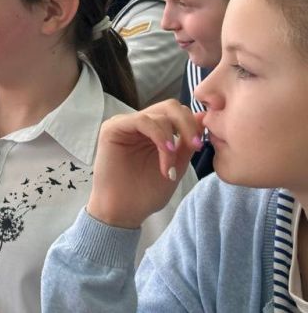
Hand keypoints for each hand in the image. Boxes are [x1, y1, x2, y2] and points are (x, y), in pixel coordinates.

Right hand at [86, 101, 203, 228]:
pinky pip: (141, 121)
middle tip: (195, 145)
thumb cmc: (147, 193)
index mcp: (154, 131)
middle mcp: (139, 124)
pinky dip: (158, 135)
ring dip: (171, 139)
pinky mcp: (112, 128)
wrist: (124, 211)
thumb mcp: (176, 166)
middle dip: (187, 124)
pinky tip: (165, 153)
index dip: (193, 124)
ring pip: (158, 114)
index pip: (177, 113)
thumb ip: (187, 143)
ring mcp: (125, 124)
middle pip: (170, 106)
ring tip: (170, 164)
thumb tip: (204, 117)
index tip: (202, 145)